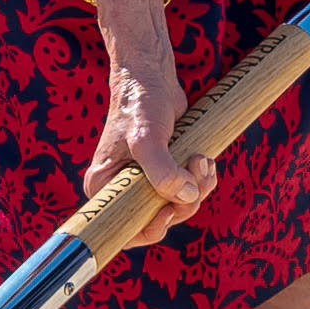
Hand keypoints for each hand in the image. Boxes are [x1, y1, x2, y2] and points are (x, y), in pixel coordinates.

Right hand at [84, 0, 214, 241]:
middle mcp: (123, 189)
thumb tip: (185, 196)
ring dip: (198, 187)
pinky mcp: (167, 171)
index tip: (167, 213)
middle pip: (159, 220)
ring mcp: (146, 181)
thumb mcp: (146, 137)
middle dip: (183, 202)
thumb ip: (162, 170)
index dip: (149, 230)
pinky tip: (205, 159)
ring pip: (179, 205)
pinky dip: (202, 180)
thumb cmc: (141, 104)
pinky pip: (189, 190)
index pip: (124, 230)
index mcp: (104, 187)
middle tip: (196, 171)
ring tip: (202, 159)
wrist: (153, 78)